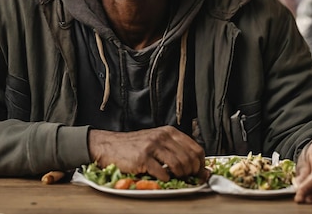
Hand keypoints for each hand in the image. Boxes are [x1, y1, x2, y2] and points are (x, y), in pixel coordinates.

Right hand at [87, 126, 206, 181]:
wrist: (110, 146)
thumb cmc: (134, 146)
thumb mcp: (157, 141)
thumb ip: (175, 149)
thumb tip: (197, 166)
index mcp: (169, 132)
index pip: (196, 148)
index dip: (201, 163)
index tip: (200, 172)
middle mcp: (162, 137)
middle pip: (189, 158)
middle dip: (192, 172)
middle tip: (188, 178)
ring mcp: (152, 146)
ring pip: (178, 165)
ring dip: (180, 176)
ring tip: (175, 178)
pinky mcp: (143, 158)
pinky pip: (162, 173)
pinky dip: (165, 179)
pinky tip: (162, 177)